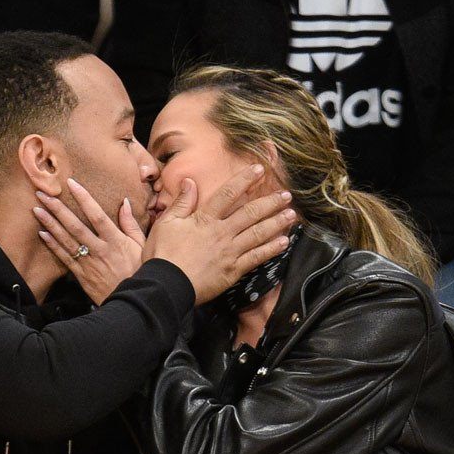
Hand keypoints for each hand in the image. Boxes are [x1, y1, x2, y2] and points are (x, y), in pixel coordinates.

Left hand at [33, 178, 145, 304]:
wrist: (132, 301)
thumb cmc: (139, 271)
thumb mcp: (141, 246)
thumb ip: (131, 224)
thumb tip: (124, 202)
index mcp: (115, 241)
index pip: (97, 215)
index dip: (84, 198)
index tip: (71, 183)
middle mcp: (100, 250)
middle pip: (76, 226)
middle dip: (58, 209)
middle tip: (43, 194)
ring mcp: (89, 263)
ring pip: (66, 240)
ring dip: (50, 224)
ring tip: (37, 209)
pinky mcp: (81, 275)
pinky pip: (64, 258)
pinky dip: (53, 245)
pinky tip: (42, 233)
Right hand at [146, 165, 296, 304]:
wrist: (167, 285)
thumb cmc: (163, 254)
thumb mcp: (166, 223)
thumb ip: (181, 202)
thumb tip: (189, 181)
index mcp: (205, 219)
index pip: (228, 193)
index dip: (245, 179)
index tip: (259, 169)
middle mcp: (222, 233)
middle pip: (250, 213)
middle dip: (270, 202)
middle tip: (286, 195)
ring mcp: (230, 252)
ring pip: (258, 234)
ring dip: (276, 223)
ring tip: (291, 214)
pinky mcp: (233, 270)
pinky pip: (256, 258)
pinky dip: (271, 249)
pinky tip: (284, 242)